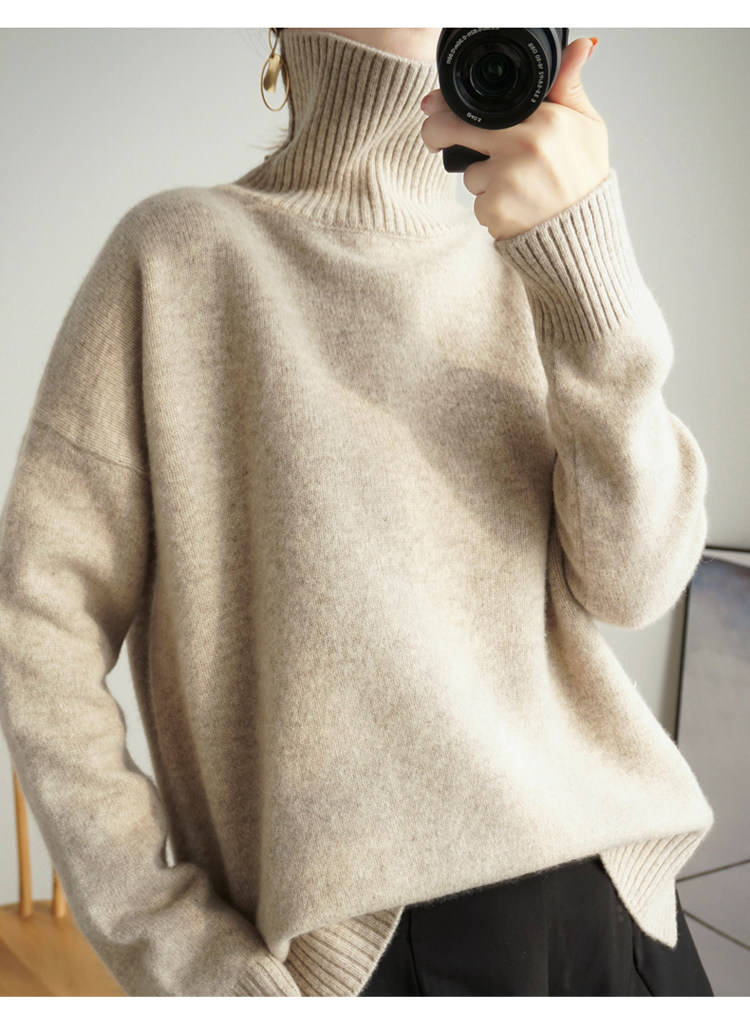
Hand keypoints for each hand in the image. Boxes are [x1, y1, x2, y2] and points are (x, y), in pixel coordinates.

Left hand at [420, 37, 609, 240]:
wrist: (585, 233)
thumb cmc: (585, 178)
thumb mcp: (587, 125)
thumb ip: (570, 86)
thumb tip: (579, 47)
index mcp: (544, 119)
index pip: (483, 105)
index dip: (449, 105)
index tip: (433, 106)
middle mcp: (522, 145)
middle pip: (456, 131)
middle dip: (436, 134)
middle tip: (432, 140)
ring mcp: (506, 178)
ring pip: (470, 175)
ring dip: (483, 181)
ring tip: (517, 187)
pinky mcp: (496, 209)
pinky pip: (477, 204)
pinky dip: (491, 207)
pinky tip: (515, 207)